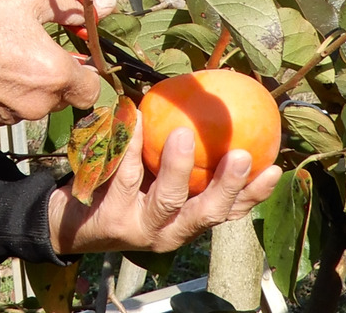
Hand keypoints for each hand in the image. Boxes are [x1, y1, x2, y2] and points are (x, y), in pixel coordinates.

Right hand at [0, 0, 114, 127]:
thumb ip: (72, 5)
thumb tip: (107, 5)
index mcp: (56, 74)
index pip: (93, 89)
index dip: (86, 70)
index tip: (73, 53)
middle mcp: (39, 103)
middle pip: (63, 96)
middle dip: (56, 75)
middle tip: (35, 45)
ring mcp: (11, 114)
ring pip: (35, 103)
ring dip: (30, 84)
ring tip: (7, 54)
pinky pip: (9, 108)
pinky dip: (5, 93)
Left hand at [47, 116, 281, 253]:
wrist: (71, 219)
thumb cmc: (123, 192)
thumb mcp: (157, 184)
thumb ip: (185, 164)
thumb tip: (212, 112)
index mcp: (185, 223)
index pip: (227, 212)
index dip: (253, 194)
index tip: (274, 167)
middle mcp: (168, 232)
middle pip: (204, 214)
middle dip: (226, 186)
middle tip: (241, 155)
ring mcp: (139, 226)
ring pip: (165, 200)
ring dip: (178, 168)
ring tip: (185, 135)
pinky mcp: (110, 216)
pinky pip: (124, 175)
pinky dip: (131, 146)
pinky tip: (136, 119)